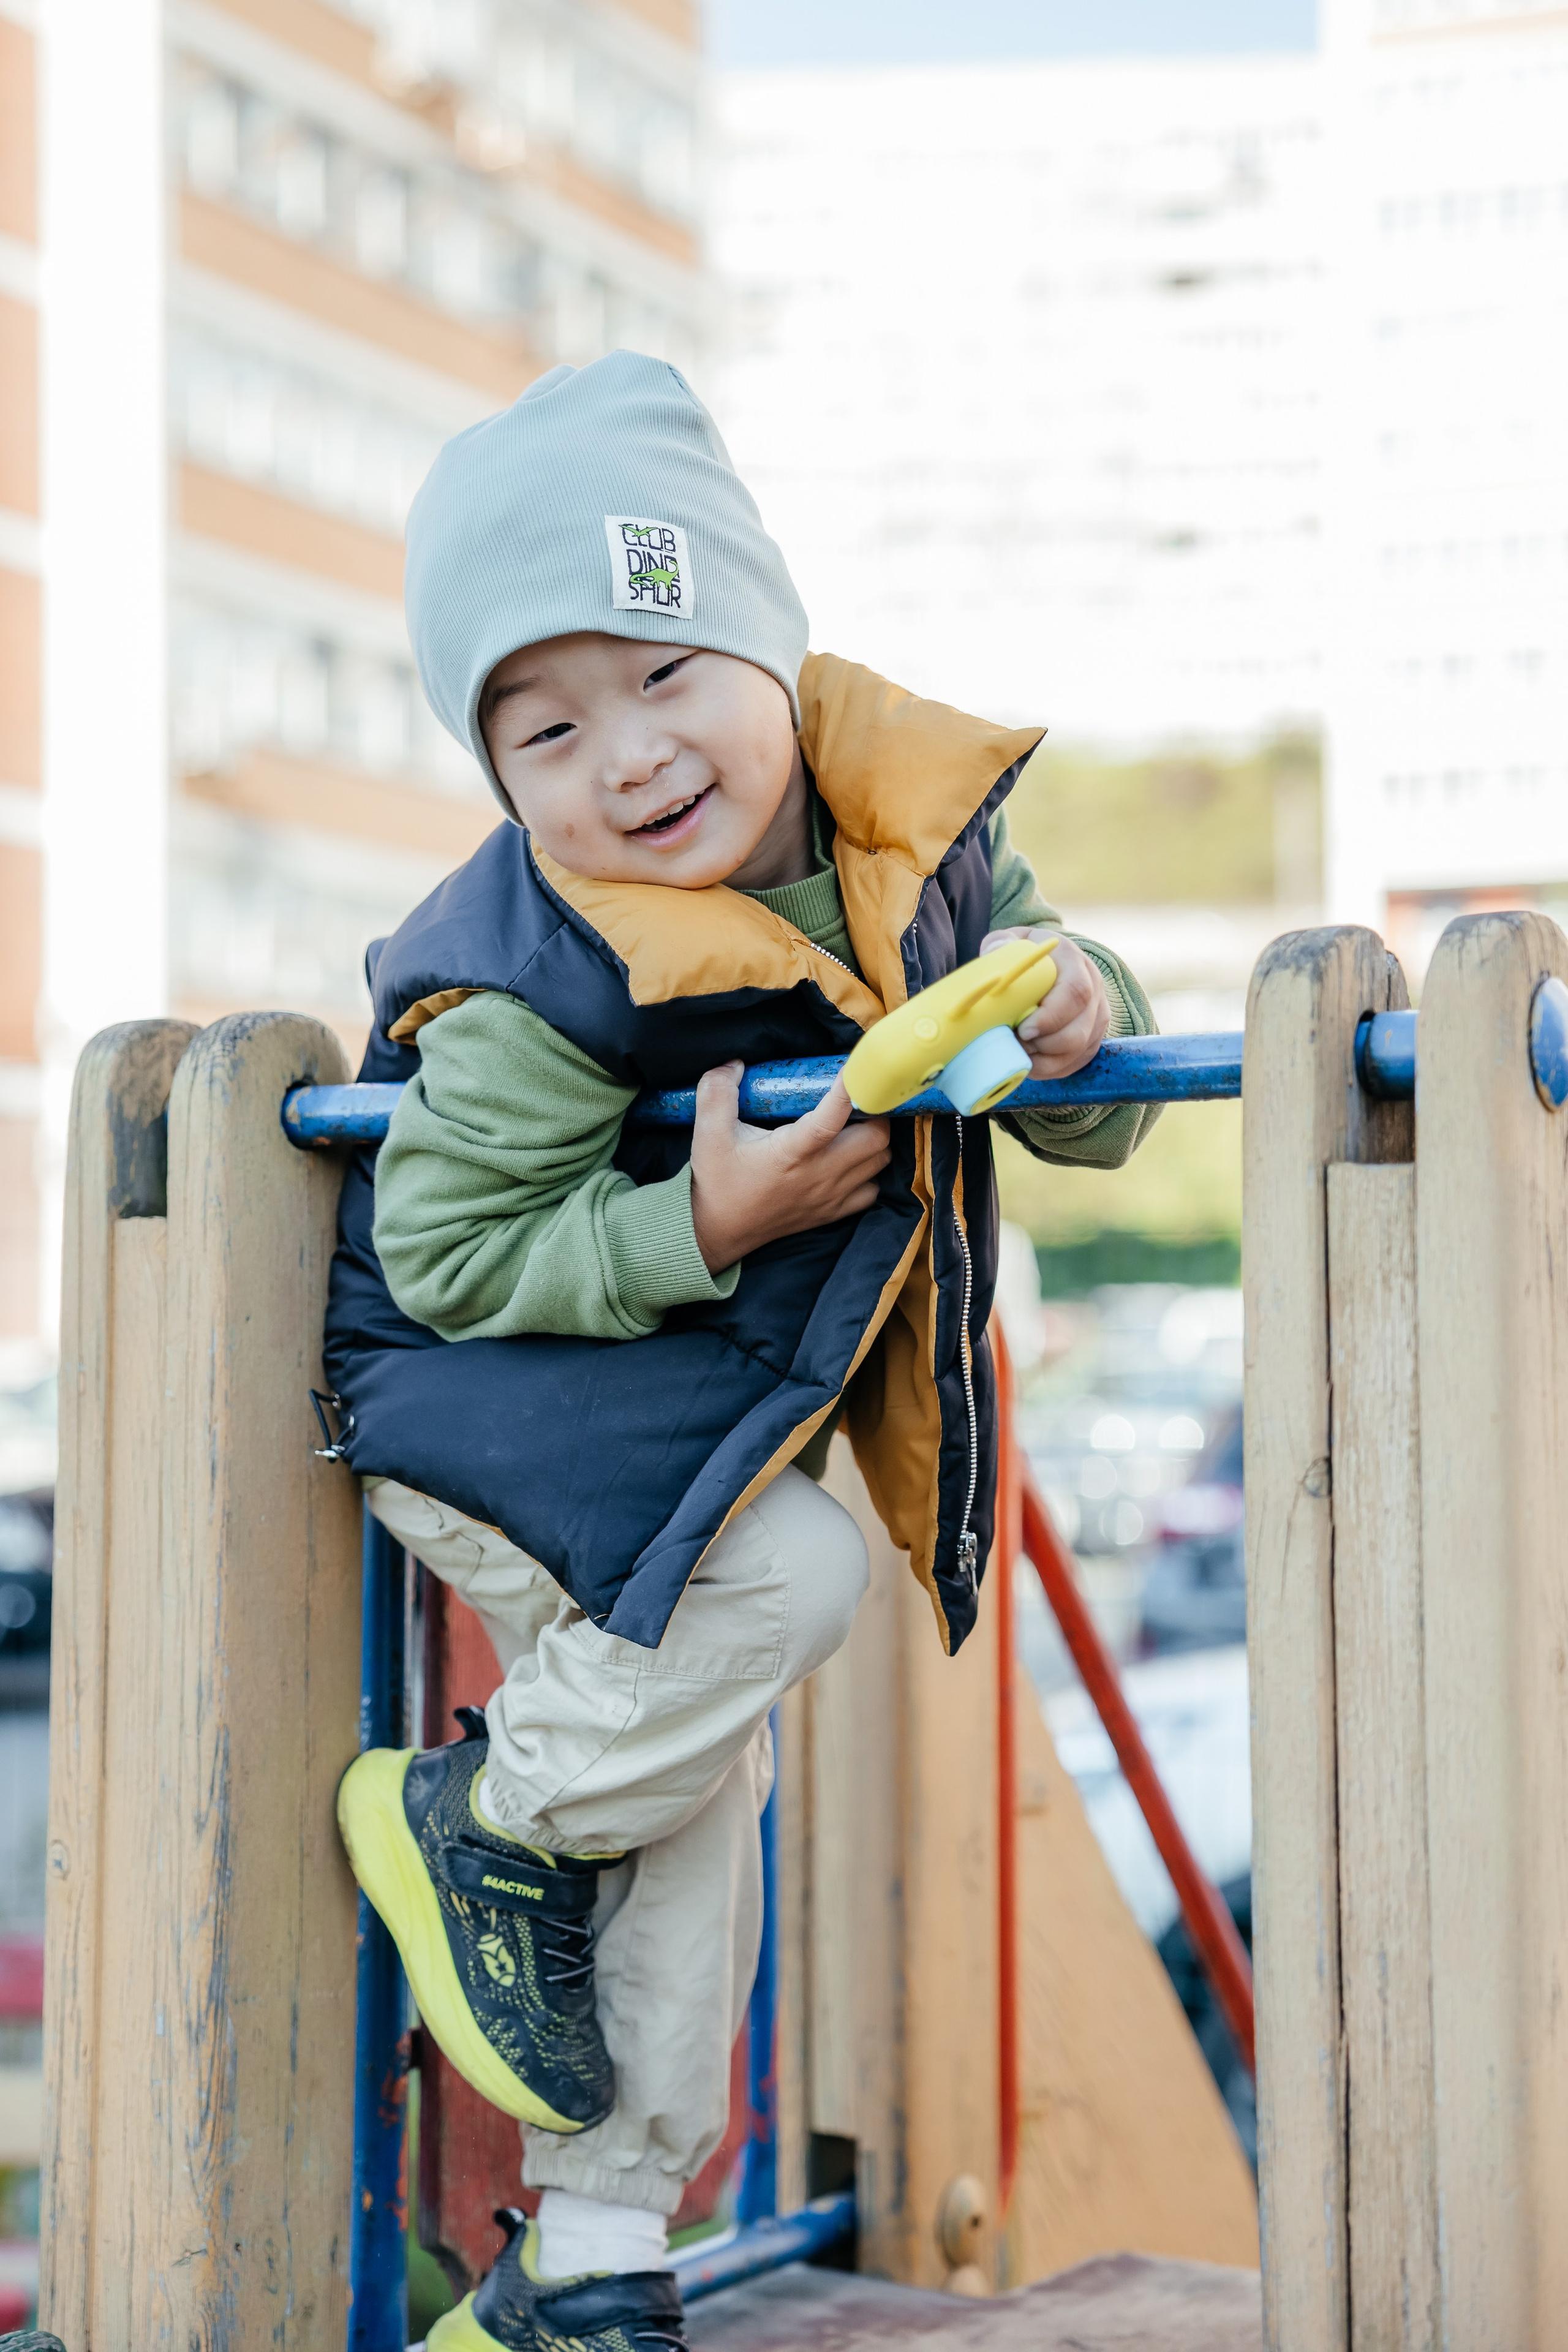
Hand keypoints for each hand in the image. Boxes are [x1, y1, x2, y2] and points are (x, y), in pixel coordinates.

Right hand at [690, 1066, 891, 1273]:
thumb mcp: (708, 1134)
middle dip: (873, 1112)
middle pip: (875, 1140)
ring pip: (879, 1163)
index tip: (856, 1068)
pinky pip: (871, 1191)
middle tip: (856, 1099)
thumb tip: (733, 1062)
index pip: (829, 1119)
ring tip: (854, 1126)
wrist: (717, 1233)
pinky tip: (850, 1160)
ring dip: (874, 1140)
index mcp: (791, 1153)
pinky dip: (870, 1172)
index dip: (849, 1092)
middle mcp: (819, 1176)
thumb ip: (716, 1092)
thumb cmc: (717, 1183)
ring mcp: (830, 1196)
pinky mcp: (832, 1213)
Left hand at [979, 927, 1108, 1079]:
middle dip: (1044, 1046)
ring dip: (1045, 1060)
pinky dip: (1051, 1069)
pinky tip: (1030, 1062)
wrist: (1048, 963)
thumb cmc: (1024, 954)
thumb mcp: (1011, 941)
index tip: (1022, 1029)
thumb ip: (1002, 943)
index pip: (1075, 992)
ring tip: (1019, 1053)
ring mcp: (1097, 1013)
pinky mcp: (1093, 1035)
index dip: (1050, 1017)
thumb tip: (997, 952)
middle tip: (1015, 1045)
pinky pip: (1077, 1062)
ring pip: (1079, 1049)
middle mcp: (1093, 986)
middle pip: (1079, 1030)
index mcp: (1073, 961)